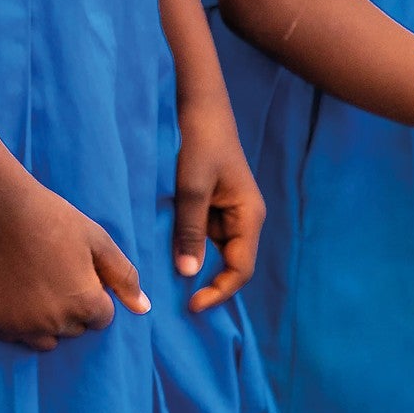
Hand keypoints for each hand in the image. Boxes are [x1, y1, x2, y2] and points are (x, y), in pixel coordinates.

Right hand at [0, 178, 145, 349]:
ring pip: (49, 339)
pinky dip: (21, 322)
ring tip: (38, 286)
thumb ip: (124, 277)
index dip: (93, 294)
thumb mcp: (98, 241)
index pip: (101, 318)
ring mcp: (26, 326)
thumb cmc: (55, 220)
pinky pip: (20, 337)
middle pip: (76, 329)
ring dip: (49, 321)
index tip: (77, 271)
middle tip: (56, 274)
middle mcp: (57, 322)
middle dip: (72, 309)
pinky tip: (17, 292)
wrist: (1, 209)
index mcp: (86, 303)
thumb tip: (143, 309)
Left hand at [169, 102, 264, 313]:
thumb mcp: (192, 186)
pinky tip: (165, 250)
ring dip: (192, 263)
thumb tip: (188, 274)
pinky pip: (201, 234)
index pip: (241, 269)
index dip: (219, 291)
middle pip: (229, 264)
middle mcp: (243, 219)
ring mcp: (227, 212)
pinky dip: (186, 244)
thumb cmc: (200, 141)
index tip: (191, 305)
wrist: (200, 106)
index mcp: (249, 216)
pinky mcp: (211, 205)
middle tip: (173, 299)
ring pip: (212, 250)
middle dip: (205, 282)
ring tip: (164, 278)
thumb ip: (191, 230)